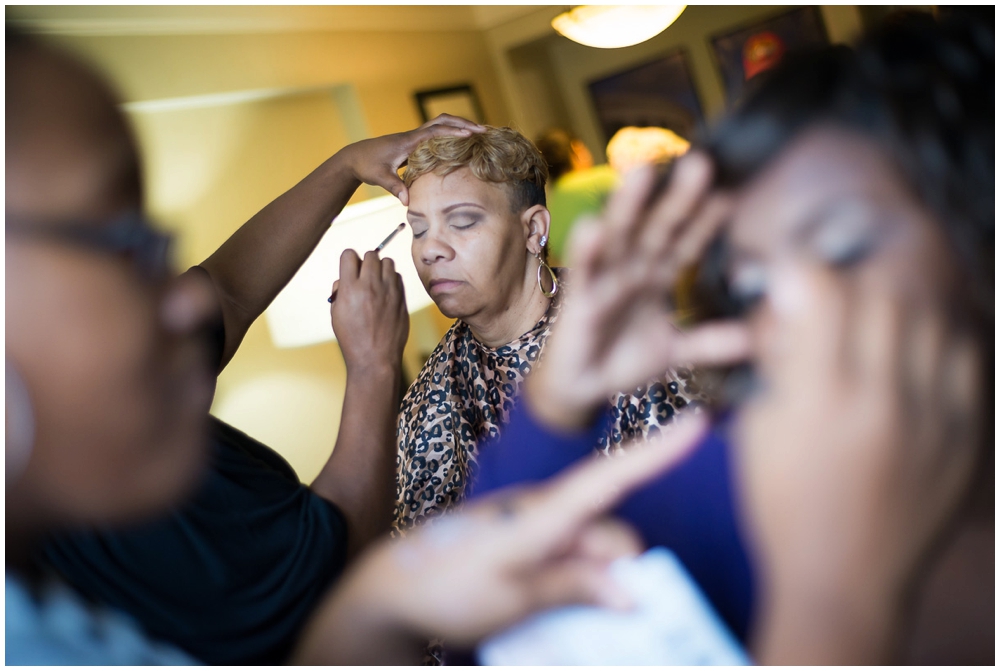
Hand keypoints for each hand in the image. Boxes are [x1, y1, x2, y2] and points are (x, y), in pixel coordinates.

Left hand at [294, 415, 708, 664]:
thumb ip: (574, 587)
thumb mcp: (515, 597)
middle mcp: (542, 511)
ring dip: (596, 581)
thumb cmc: (450, 589)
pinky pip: (567, 556)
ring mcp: (532, 525)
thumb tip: (631, 591)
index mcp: (541, 516)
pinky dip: (575, 580)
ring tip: (560, 615)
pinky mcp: (524, 541)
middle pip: (608, 532)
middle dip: (622, 568)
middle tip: (612, 614)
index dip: (655, 453)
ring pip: (589, 548)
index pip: (608, 480)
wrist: (392, 588)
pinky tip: (556, 606)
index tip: (697, 422)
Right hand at [330, 249, 408, 373]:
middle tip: (363, 276)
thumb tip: (345, 277)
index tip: (349, 270)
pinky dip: (391, 279)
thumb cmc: (352, 338)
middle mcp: (370, 285)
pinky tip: (386, 293)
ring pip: (388, 261)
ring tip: (376, 283)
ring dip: (380, 268)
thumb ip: (340, 290)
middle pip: (371, 254)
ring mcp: (389, 290)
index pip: (349, 254)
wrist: (375, 357)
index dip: (348, 260)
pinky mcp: (401, 297)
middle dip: (365, 262)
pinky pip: (397, 276)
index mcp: (350, 288)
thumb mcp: (336, 314)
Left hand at [338, 114, 484, 204]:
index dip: (454, 132)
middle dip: (462, 123)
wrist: (354, 157)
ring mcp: (413, 138)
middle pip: (442, 121)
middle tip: (483, 130)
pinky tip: (460, 142)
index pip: (435, 131)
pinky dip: (449, 134)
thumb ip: (395, 187)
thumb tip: (407, 201)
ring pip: (439, 125)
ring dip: (458, 126)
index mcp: (408, 141)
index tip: (471, 134)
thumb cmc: (367, 166)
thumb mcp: (380, 177)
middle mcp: (412, 135)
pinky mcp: (413, 143)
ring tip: (477, 133)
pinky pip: (435, 134)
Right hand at [527, 154, 751, 429]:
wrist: (582, 387)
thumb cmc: (622, 359)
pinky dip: (587, 249)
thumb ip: (709, 342)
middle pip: (658, 227)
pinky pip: (584, 271)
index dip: (706, 222)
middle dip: (678, 198)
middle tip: (700, 164)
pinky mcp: (580, 298)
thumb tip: (753, 339)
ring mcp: (605, 279)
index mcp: (656, 276)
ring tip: (641, 173)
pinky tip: (592, 227)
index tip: (731, 196)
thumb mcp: (673, 351)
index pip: (686, 243)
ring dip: (628, 206)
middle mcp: (632, 269)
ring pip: (619, 236)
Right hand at [735, 262, 981, 662]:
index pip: (822, 291)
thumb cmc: (783, 502)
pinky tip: (919, 333)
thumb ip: (777, 359)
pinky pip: (966, 354)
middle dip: (859, 263)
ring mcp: (934, 417)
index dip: (804, 264)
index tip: (792, 266)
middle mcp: (883, 399)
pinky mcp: (965, 435)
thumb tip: (789, 296)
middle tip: (842, 264)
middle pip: (887, 289)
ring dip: (906, 289)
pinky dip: (942, 329)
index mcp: (819, 398)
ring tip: (882, 284)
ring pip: (936, 314)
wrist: (845, 579)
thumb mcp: (759, 429)